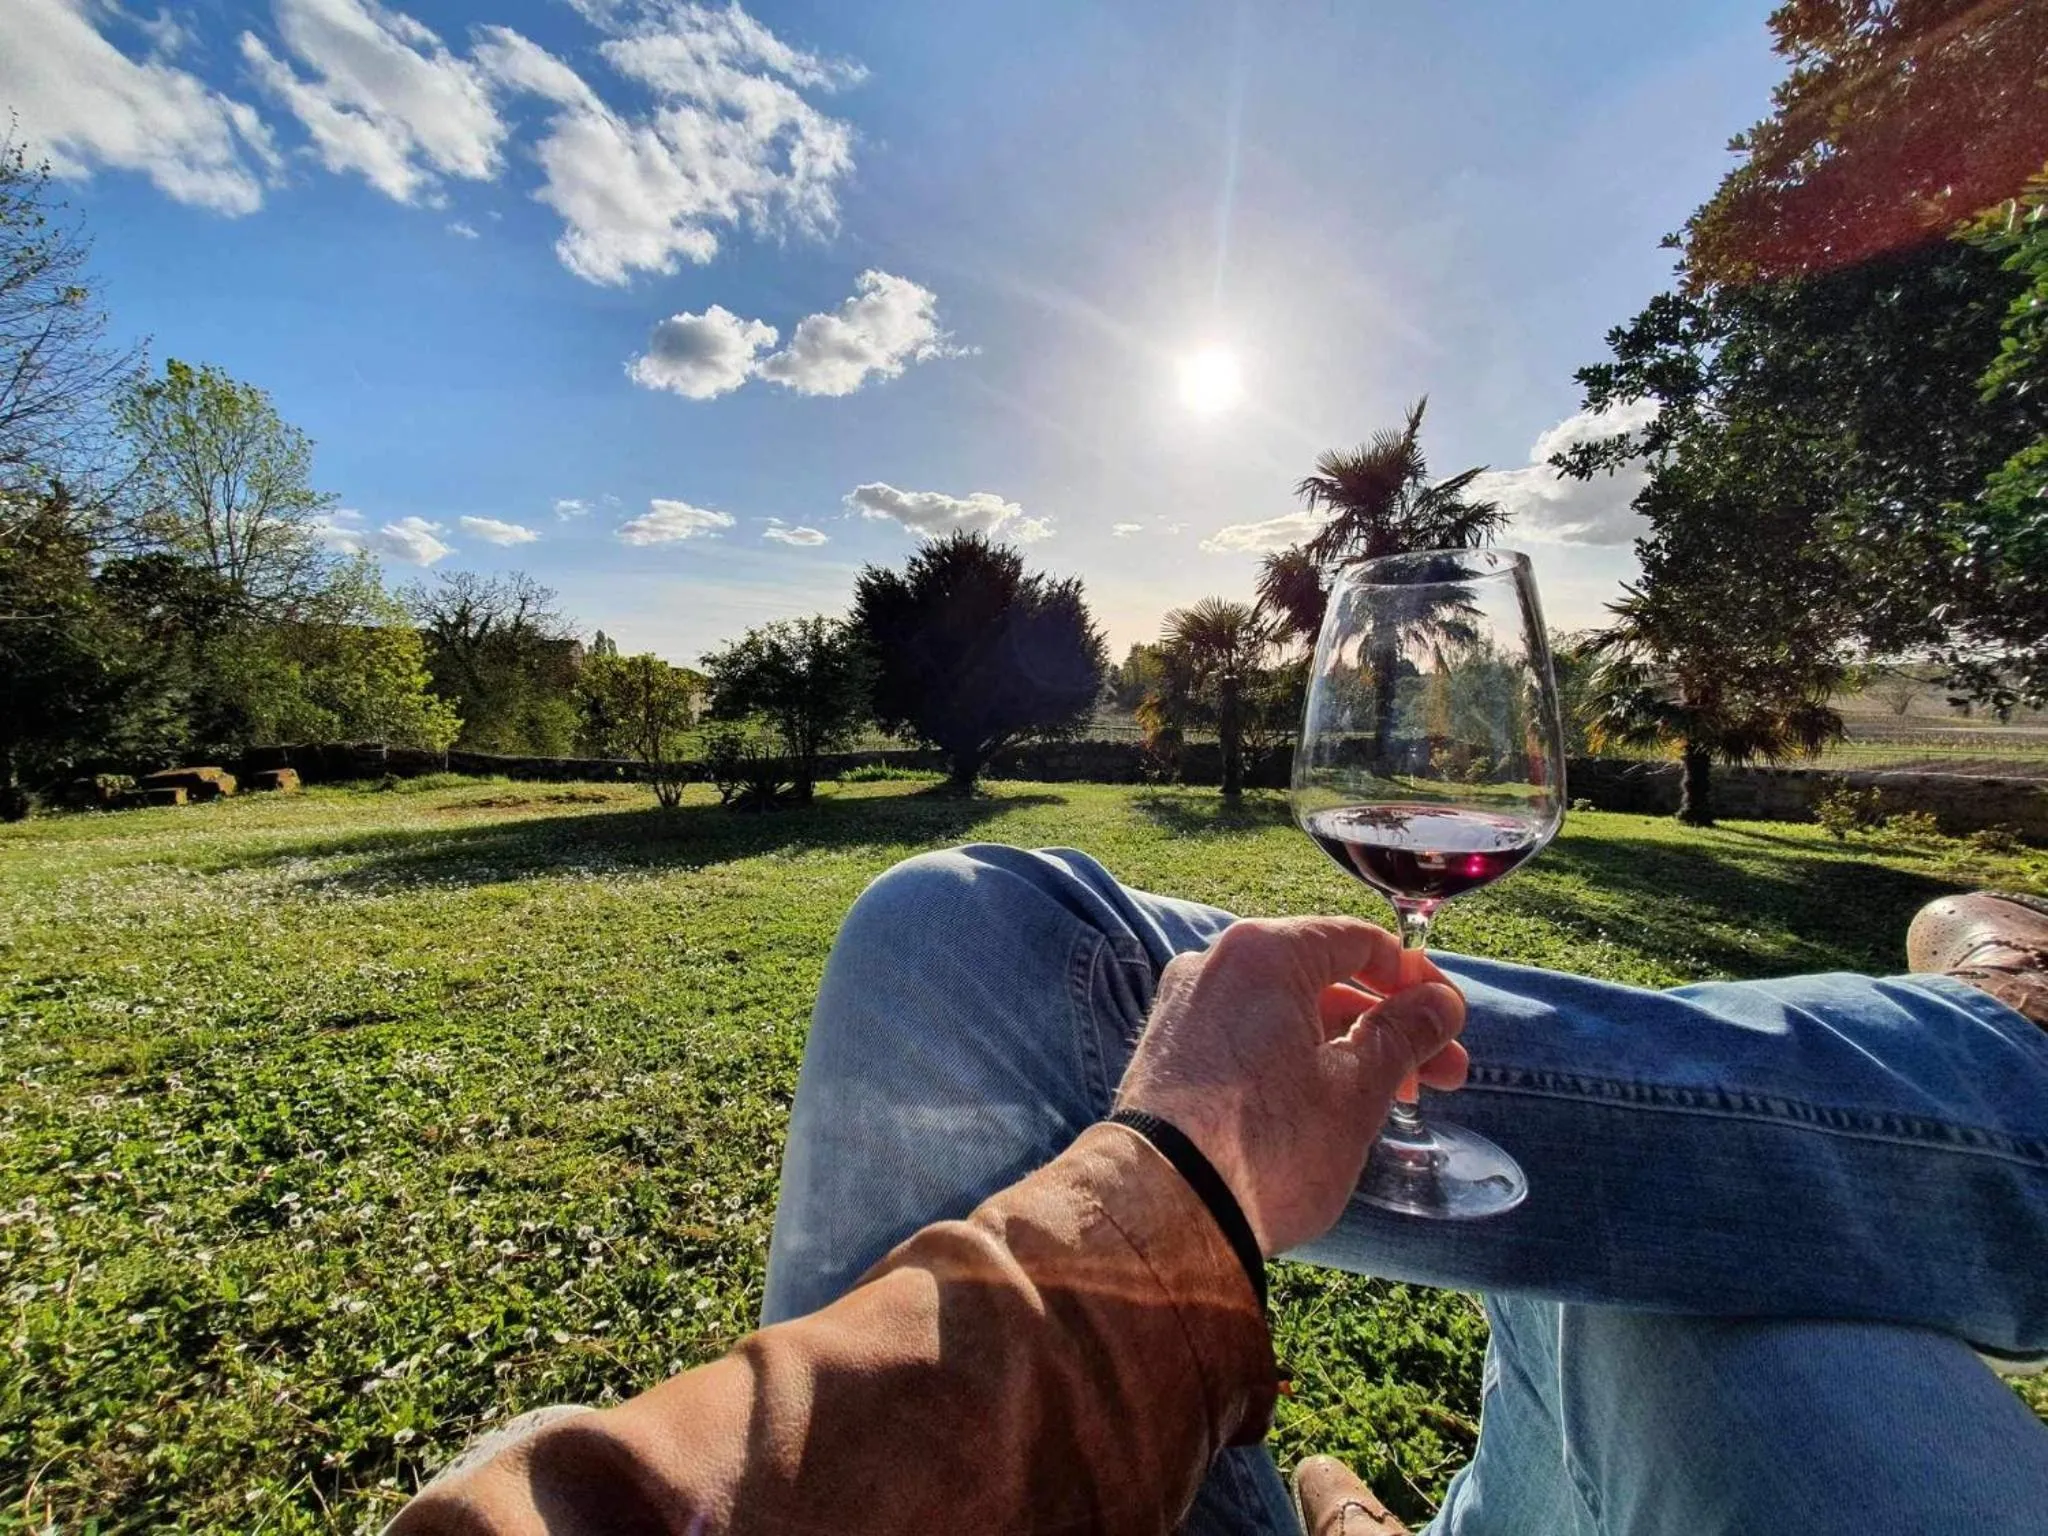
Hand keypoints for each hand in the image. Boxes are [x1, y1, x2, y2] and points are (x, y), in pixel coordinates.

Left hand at [1114, 918, 1467, 1255]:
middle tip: (1444, 1078)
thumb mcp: (1356, 1090)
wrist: (1162, 1213)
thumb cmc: (1266, 1146)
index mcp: (1264, 953)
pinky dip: (1298, 1062)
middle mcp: (1216, 965)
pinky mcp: (1171, 1054)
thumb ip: (1404, 1035)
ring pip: (1289, 1014)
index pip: (1360, 941)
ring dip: (1349, 1049)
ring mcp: (1186, 1010)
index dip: (1417, 981)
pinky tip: (1331, 1106)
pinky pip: (1251, 1039)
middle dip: (1390, 1027)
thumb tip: (1442, 1004)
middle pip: (1325, 980)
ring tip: (1395, 1102)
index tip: (1450, 1023)